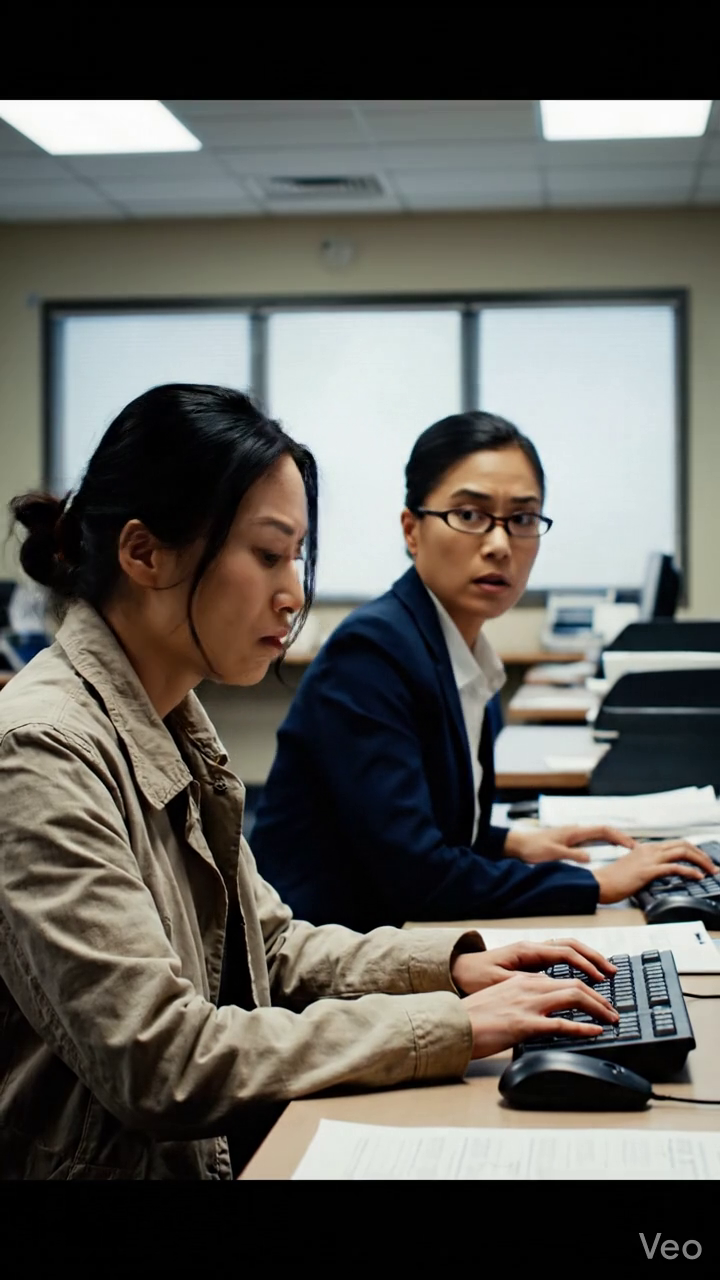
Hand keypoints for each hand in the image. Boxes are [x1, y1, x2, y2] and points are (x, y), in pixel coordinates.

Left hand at [451, 938, 616, 993]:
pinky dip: (577, 963)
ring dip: (588, 959)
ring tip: (605, 972)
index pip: (565, 953)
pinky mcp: (532, 961)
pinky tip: (585, 975)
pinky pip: (561, 958)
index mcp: (527, 951)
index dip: (585, 965)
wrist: (459, 971)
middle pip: (572, 946)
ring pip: (568, 950)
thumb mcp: (498, 982)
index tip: (600, 979)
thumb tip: (548, 984)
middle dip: (594, 958)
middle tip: (612, 973)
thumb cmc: (475, 977)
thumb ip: (523, 982)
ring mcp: (534, 953)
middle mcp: (533, 948)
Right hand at [462, 971, 618, 1058]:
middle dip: (599, 996)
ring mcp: (527, 1004)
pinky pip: (562, 1024)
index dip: (585, 987)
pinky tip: (595, 1032)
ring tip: (611, 1018)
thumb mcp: (500, 1000)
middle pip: (574, 984)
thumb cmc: (473, 1018)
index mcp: (522, 980)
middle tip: (612, 1009)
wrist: (453, 1025)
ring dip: (598, 1007)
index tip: (598, 998)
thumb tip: (539, 1012)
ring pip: (573, 996)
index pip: (561, 978)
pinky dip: (583, 1028)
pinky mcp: (524, 1024)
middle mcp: (528, 987)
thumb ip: (521, 1000)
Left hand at [504, 824, 636, 864]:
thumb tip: (589, 858)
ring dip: (614, 841)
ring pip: (600, 836)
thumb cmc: (534, 848)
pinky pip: (592, 841)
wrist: (520, 845)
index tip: (632, 845)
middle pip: (605, 831)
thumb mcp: (554, 854)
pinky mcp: (571, 841)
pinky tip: (608, 854)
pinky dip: (604, 845)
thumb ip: (572, 855)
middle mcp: (577, 831)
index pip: (604, 830)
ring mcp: (574, 836)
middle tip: (636, 849)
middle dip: (622, 838)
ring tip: (627, 852)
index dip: (620, 836)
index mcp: (576, 832)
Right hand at [592, 839, 716, 902]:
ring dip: (700, 860)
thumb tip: (658, 872)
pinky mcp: (648, 870)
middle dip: (701, 854)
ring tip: (710, 870)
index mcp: (645, 848)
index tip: (701, 860)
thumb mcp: (631, 868)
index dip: (692, 850)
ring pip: (682, 852)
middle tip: (711, 865)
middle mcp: (649, 850)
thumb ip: (645, 866)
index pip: (674, 844)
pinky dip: (690, 871)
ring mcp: (649, 859)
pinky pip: (675, 868)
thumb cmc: (611, 879)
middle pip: (683, 844)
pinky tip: (698, 876)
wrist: (598, 883)